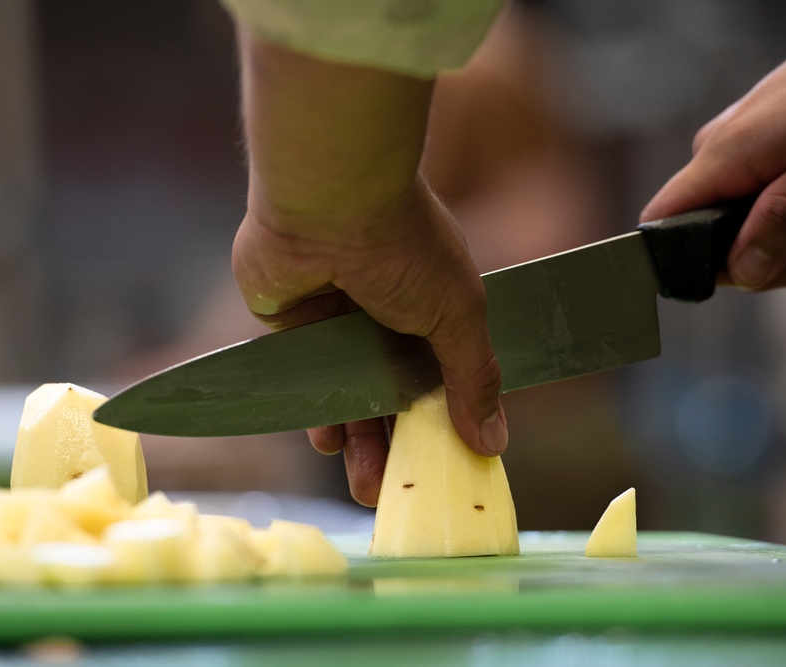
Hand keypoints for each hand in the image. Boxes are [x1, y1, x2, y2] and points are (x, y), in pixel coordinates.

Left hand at [233, 31, 505, 506]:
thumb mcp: (457, 313)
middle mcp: (384, 318)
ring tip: (365, 482)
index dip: (441, 424)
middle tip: (392, 491)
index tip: (443, 467)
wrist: (328, 201)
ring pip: (346, 397)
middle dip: (392, 447)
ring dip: (355, 442)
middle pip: (389, 398)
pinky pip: (304, 380)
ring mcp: (336, 322)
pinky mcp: (291, 324)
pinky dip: (314, 412)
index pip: (439, 379)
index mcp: (431, 309)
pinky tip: (326, 442)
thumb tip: (495, 441)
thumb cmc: (403, 246)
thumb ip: (474, 378)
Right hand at [641, 10, 785, 288]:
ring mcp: (742, 151)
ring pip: (756, 226)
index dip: (692, 262)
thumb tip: (739, 273)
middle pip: (722, 240)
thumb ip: (782, 222)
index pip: (662, 223)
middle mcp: (720, 154)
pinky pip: (774, 201)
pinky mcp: (765, 148)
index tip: (756, 273)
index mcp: (723, 157)